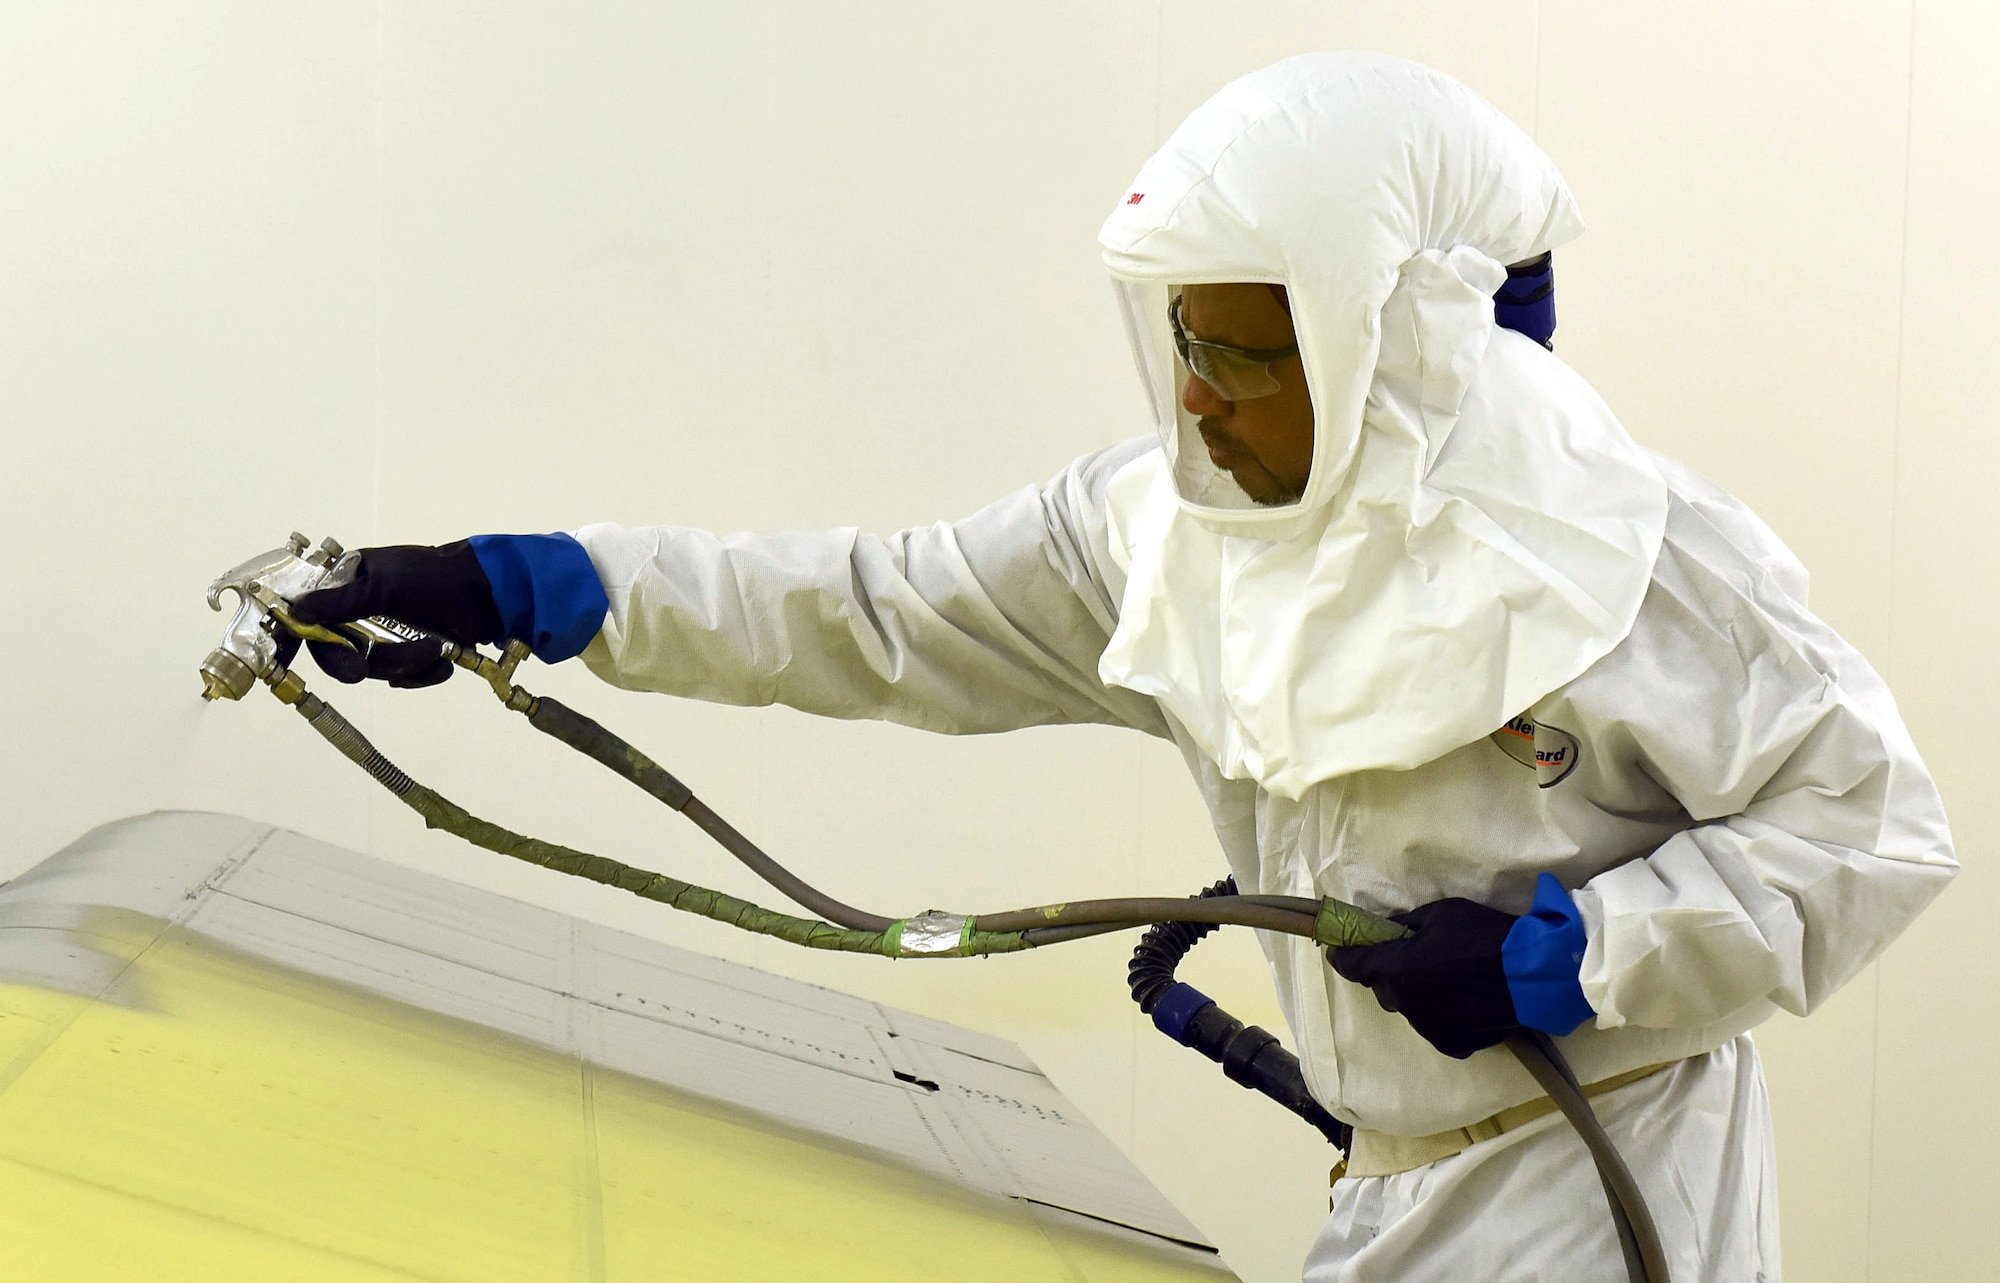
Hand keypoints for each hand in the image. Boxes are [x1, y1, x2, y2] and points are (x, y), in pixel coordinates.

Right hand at [277, 541, 500, 687]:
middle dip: (359, 661)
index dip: (296, 637)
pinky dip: (422, 674)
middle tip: (362, 671)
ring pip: (375, 667)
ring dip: (404, 665)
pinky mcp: (413, 650)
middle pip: (338, 650)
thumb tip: (296, 610)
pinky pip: (403, 677)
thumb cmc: (436, 579)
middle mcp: (362, 608)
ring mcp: (388, 631)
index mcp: (349, 583)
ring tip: (434, 650)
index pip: (308, 613)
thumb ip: (341, 602)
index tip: (285, 661)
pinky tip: (443, 663)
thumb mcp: (386, 586)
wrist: (494, 594)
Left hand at [1327, 874, 1592, 1058]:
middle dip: (1389, 973)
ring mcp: (1428, 1028)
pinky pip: (1436, 1026)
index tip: (1338, 951)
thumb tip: (1387, 929)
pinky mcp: (1453, 1044)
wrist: (1534, 975)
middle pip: (1384, 988)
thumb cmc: (1484, 935)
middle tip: (1411, 957)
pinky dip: (1442, 1014)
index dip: (1344, 957)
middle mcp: (1406, 1003)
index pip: (1354, 966)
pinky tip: (1464, 1000)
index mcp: (1397, 969)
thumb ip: (1406, 924)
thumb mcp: (1441, 913)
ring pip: (1410, 1009)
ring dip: (1418, 995)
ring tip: (1448, 979)